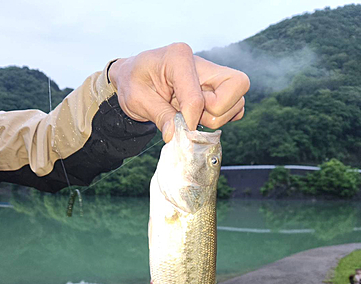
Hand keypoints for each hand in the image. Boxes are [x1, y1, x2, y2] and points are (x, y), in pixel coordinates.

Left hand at [108, 43, 249, 141]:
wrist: (134, 79)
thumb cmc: (134, 83)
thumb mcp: (137, 100)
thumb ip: (159, 116)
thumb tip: (175, 137)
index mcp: (179, 57)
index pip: (198, 97)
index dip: (190, 119)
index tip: (177, 129)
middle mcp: (202, 63)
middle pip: (236, 87)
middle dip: (216, 111)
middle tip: (189, 115)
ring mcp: (213, 76)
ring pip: (238, 101)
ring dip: (217, 117)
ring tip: (190, 115)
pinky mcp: (218, 89)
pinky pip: (236, 108)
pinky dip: (222, 118)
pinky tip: (199, 116)